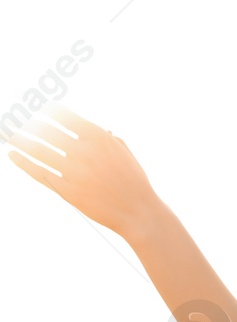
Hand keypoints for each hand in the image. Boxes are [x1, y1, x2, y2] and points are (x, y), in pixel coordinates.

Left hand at [7, 104, 164, 236]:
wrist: (139, 213)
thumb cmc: (134, 183)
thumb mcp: (125, 154)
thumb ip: (108, 139)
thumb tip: (96, 128)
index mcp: (99, 138)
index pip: (64, 116)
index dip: (48, 111)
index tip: (39, 109)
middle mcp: (83, 151)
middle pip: (47, 130)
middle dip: (30, 124)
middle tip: (19, 120)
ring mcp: (74, 171)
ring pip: (38, 150)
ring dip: (19, 140)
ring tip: (8, 134)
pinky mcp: (67, 189)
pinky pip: (39, 172)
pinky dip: (23, 162)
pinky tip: (13, 155)